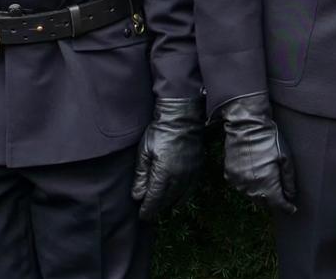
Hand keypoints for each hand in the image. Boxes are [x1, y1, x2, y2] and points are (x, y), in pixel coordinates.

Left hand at [131, 97, 204, 220]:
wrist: (182, 118)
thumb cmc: (159, 132)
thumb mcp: (144, 152)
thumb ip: (141, 176)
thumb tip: (138, 196)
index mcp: (164, 173)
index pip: (154, 198)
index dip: (148, 209)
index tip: (143, 217)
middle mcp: (179, 177)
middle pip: (167, 200)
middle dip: (157, 208)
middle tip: (149, 214)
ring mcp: (191, 173)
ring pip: (179, 196)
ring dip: (169, 204)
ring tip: (161, 209)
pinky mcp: (198, 168)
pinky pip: (190, 189)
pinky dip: (183, 197)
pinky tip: (177, 200)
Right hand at [219, 93, 295, 213]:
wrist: (246, 127)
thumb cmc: (269, 140)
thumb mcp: (285, 158)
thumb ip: (289, 180)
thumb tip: (291, 196)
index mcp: (266, 182)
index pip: (277, 204)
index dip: (286, 208)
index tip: (292, 209)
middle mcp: (250, 186)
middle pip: (264, 202)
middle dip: (274, 201)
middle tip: (282, 197)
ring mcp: (238, 182)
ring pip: (252, 196)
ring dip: (261, 194)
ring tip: (269, 186)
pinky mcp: (229, 176)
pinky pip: (242, 187)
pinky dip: (249, 186)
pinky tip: (256, 177)